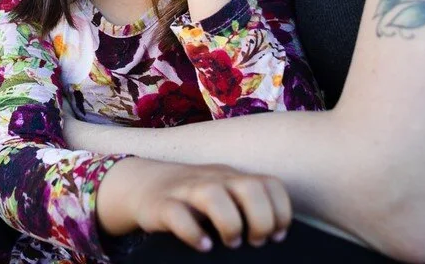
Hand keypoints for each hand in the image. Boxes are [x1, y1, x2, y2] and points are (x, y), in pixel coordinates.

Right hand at [98, 159, 290, 251]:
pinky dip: (193, 232)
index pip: (269, 183)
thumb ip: (245, 207)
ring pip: (213, 194)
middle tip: (256, 241)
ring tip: (231, 243)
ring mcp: (187, 189)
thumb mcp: (223, 195)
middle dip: (260, 218)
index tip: (277, 235)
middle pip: (249, 187)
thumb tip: (275, 238)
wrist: (143, 184)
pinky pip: (177, 214)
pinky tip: (204, 246)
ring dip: (230, 223)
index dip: (281, 210)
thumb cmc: (193, 200)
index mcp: (233, 177)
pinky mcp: (162, 204)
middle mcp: (214, 179)